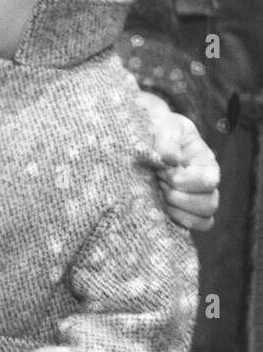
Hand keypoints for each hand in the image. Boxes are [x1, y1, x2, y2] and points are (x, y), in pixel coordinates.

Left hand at [138, 92, 219, 231]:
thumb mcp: (163, 126)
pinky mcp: (181, 209)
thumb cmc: (156, 130)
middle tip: (159, 182)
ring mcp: (194, 198)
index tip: (162, 169)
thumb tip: (171, 159)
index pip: (209, 181)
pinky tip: (161, 206)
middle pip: (209, 203)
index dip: (184, 180)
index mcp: (204, 161)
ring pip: (205, 218)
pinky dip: (180, 220)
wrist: (142, 138)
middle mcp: (204, 182)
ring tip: (159, 192)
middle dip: (178, 195)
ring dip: (177, 208)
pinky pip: (194, 226)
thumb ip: (168, 138)